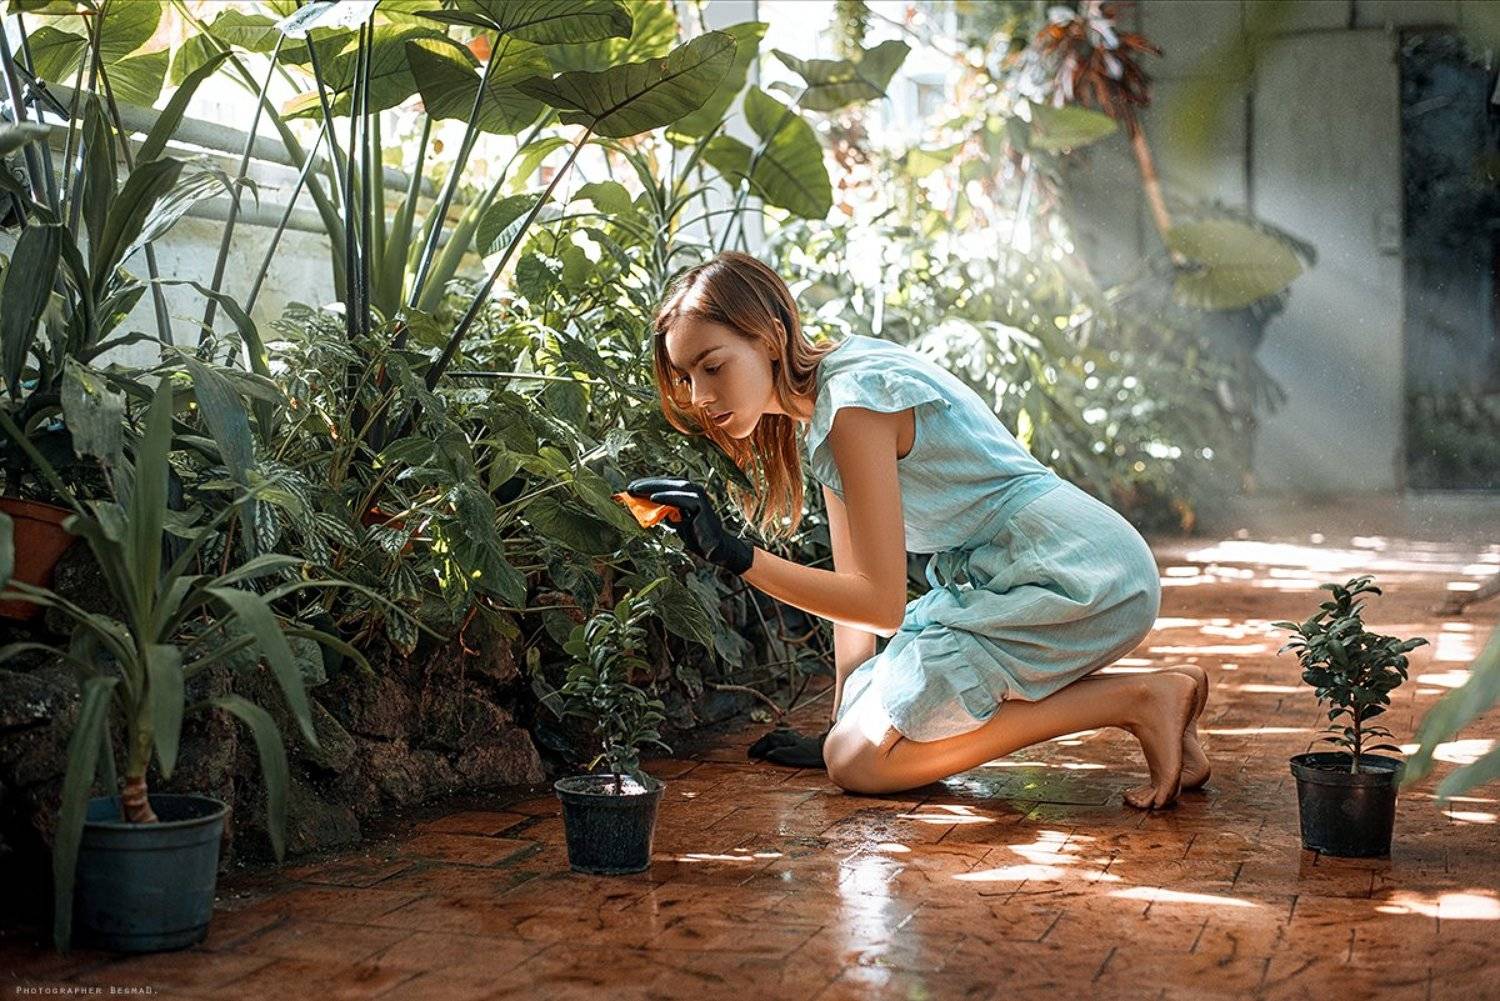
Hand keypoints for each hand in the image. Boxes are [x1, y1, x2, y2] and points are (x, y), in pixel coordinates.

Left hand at [625, 476, 754, 575]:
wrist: (715, 548)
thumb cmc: (696, 535)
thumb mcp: (675, 521)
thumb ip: (664, 513)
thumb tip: (645, 509)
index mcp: (687, 493)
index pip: (664, 484)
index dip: (647, 484)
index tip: (630, 488)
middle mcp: (693, 490)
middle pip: (666, 482)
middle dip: (647, 484)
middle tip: (629, 487)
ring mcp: (698, 496)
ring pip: (672, 487)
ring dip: (653, 487)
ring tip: (636, 490)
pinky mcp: (701, 504)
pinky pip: (681, 499)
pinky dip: (667, 497)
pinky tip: (653, 497)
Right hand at [747, 725, 827, 768]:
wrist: (826, 749)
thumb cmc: (812, 754)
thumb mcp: (796, 756)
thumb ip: (781, 753)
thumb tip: (768, 753)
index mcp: (786, 739)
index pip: (768, 739)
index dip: (758, 747)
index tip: (750, 755)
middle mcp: (789, 735)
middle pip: (771, 736)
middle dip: (761, 743)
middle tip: (753, 752)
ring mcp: (795, 736)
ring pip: (777, 735)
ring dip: (768, 740)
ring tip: (761, 748)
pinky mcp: (800, 739)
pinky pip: (784, 736)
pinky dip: (777, 738)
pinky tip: (777, 739)